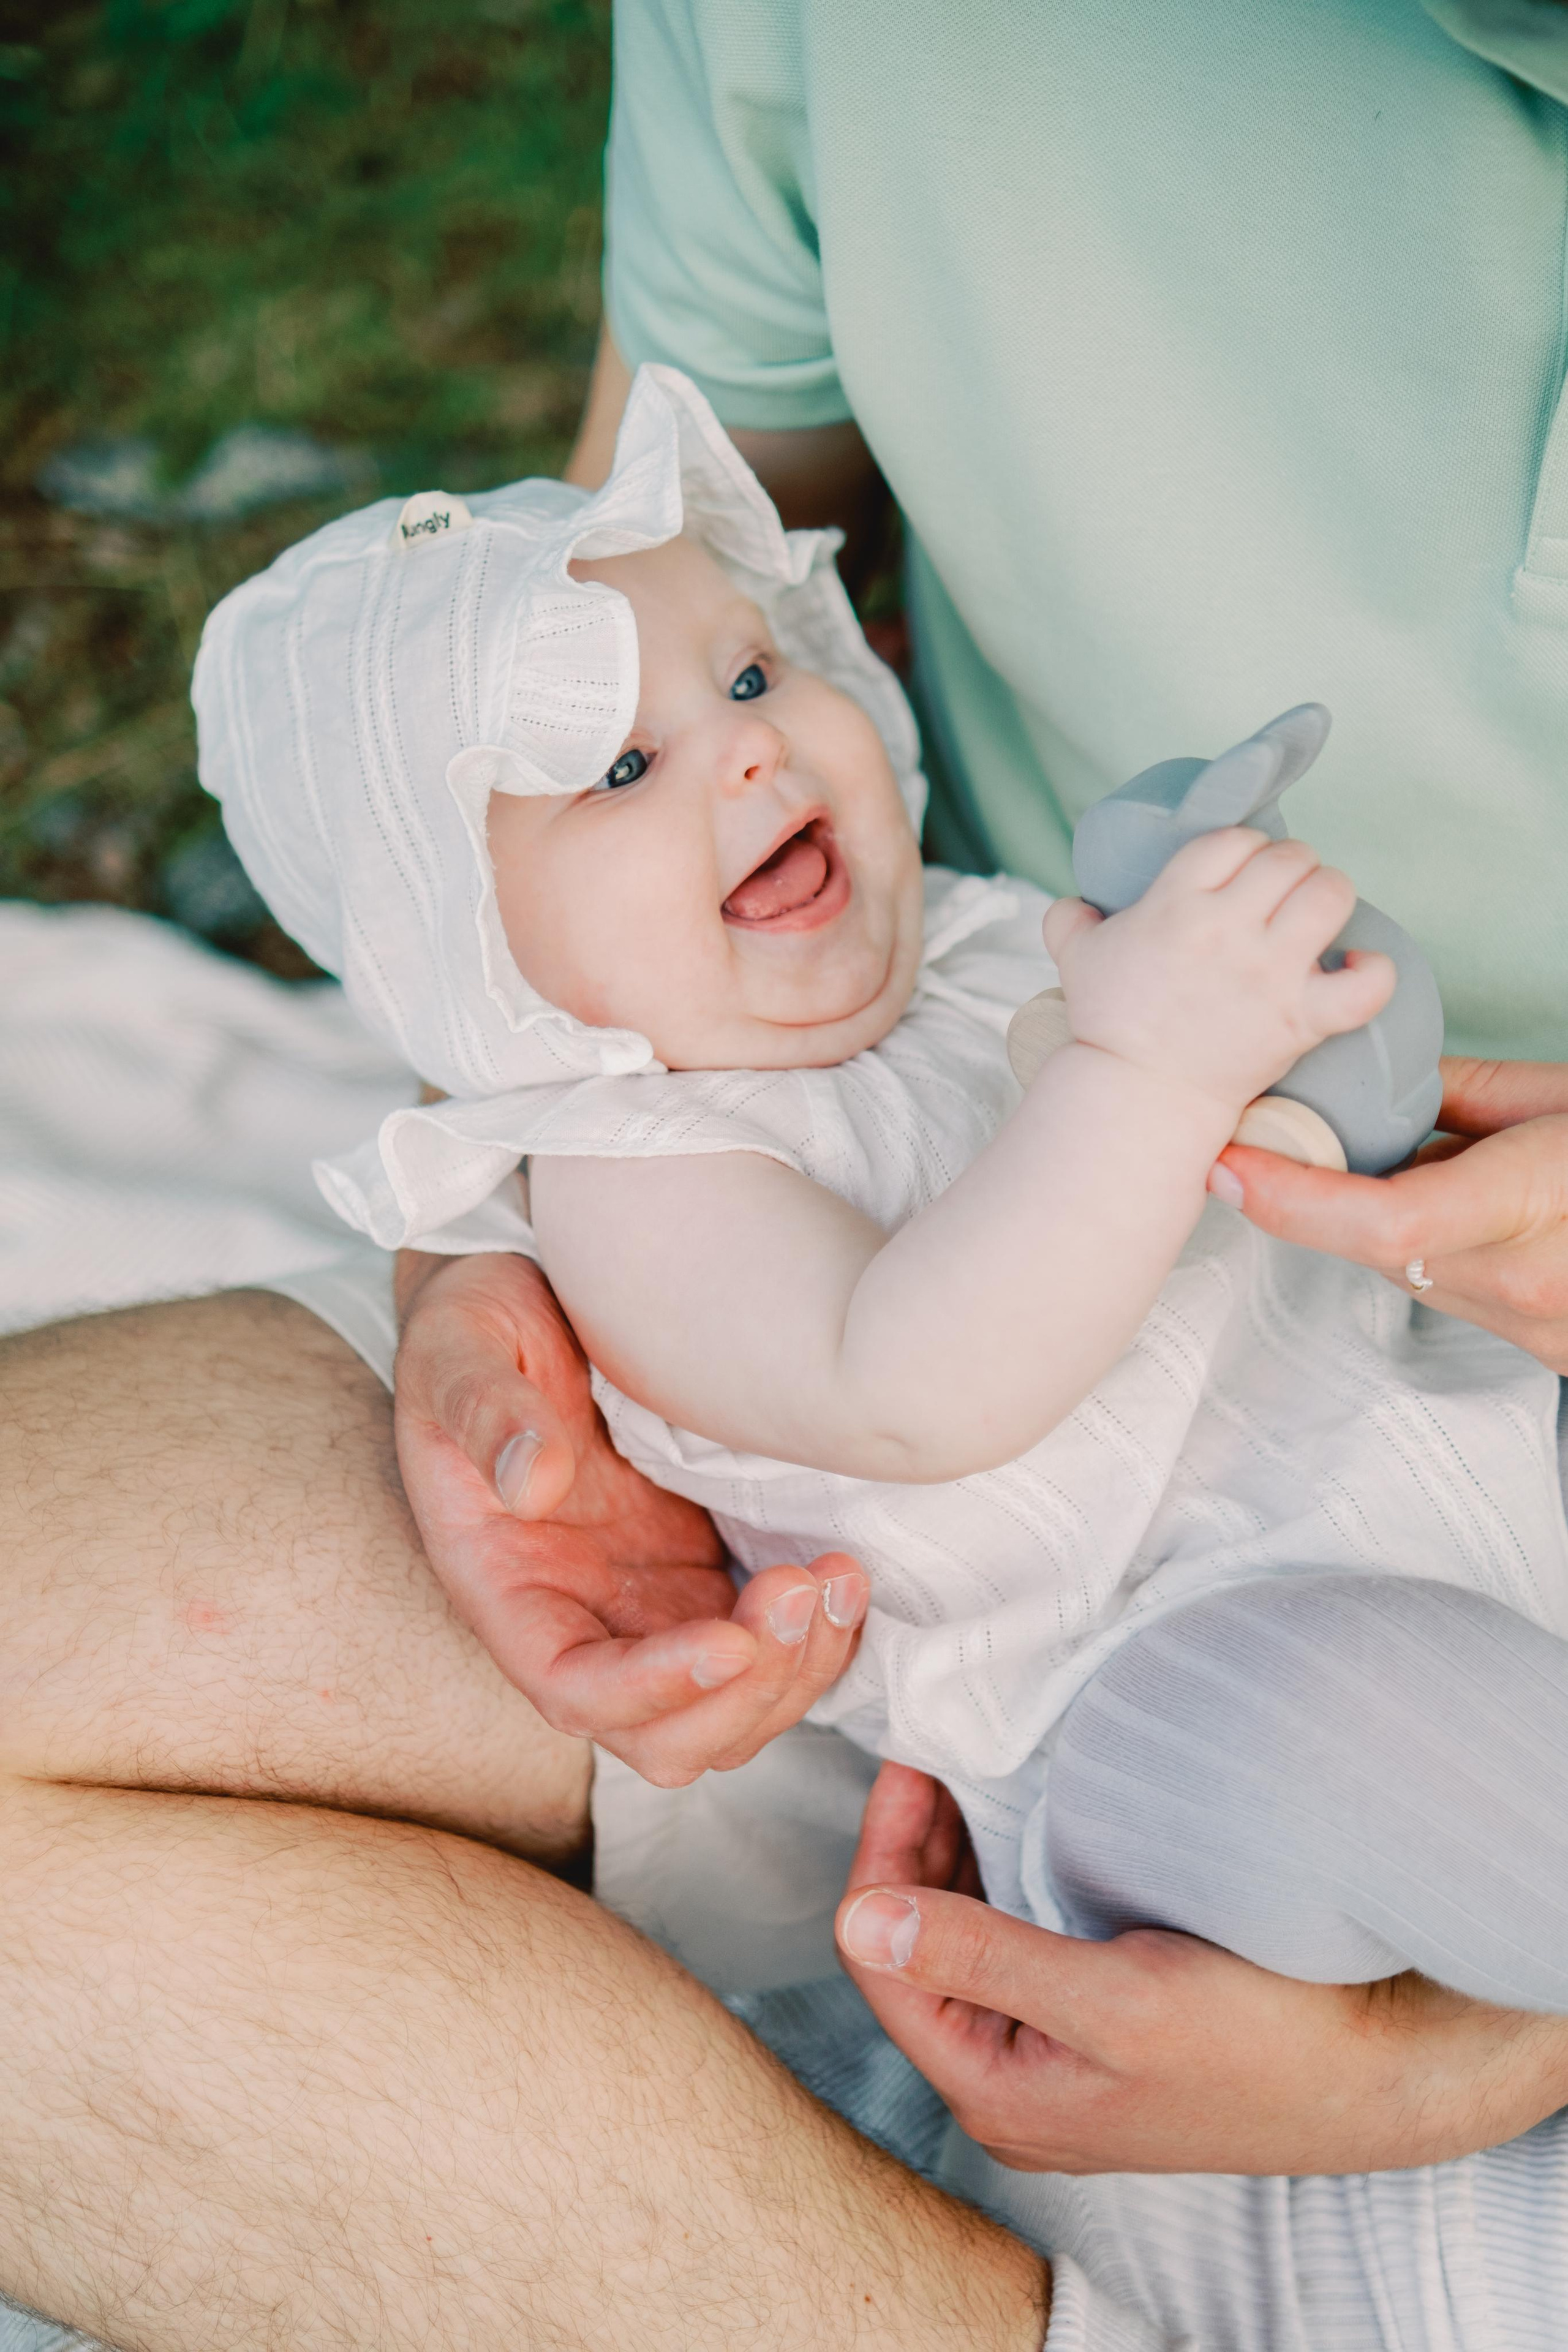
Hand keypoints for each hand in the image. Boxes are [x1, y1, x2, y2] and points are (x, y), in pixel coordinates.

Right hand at [393, 1250, 868, 1784]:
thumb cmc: (478, 1324)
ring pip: (733, 1710)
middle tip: (802, 1588)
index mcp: (506, 1588)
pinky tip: (847, 1573)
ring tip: (840, 1574)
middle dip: (749, 1689)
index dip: (654, 1688)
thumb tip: (531, 1481)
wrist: (530, 1301)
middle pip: (668, 1736)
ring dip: (799, 1670)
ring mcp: (649, 1608)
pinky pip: (771, 1653)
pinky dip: (819, 1640)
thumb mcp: (460, 1343)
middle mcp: (580, 1621)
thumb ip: (483, 1409)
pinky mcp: (704, 1578)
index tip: (731, 1639)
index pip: (575, 1689)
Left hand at [835, 1763, 1567, 2174]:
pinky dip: (1005, 1877)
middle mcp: (1007, 2082)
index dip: (883, 1852)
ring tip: (970, 1773)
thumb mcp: (1116, 1999)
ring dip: (958, 1855)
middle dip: (914, 1845)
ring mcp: (1050, 2056)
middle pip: (913, 1945)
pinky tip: (1023, 1823)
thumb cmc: (1264, 2046)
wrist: (1384, 2073)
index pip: (883, 1957)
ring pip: (963, 1937)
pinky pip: (1015, 1942)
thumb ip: (985, 1957)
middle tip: (935, 1752)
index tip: (909, 1762)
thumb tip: (858, 1919)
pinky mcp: (1093, 2028)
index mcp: (993, 2090)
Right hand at [1042, 830, 1393, 1116]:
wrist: (1141, 1095)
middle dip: (1291, 867)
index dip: (1246, 847)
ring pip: (1332, 895)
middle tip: (1283, 893)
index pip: (1234, 839)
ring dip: (1330, 896)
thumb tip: (1074, 905)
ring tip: (1317, 916)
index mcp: (1176, 905)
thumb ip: (1069, 920)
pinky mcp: (1301, 1019)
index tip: (1244, 870)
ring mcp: (1269, 975)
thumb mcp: (1075, 960)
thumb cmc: (1110, 1026)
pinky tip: (1357, 966)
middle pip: (1289, 859)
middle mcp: (1227, 930)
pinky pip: (1365, 984)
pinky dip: (1374, 971)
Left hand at [1213, 1057, 1567, 1373]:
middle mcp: (1529, 1284)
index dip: (1293, 1199)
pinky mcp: (1546, 1350)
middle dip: (1332, 1198)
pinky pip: (1456, 1294)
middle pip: (1377, 1249)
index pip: (1386, 1222)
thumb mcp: (1566, 1094)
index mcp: (1538, 1201)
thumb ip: (1467, 1092)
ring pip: (1410, 1276)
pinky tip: (1483, 1218)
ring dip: (1396, 1226)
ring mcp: (1540, 1330)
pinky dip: (1444, 1253)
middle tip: (1300, 1139)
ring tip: (1452, 1171)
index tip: (1232, 1167)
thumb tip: (1379, 1092)